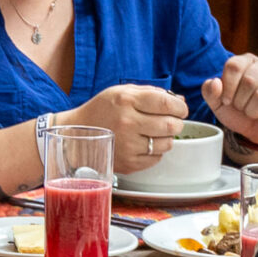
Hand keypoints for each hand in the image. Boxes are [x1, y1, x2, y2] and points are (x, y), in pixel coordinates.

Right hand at [69, 84, 188, 173]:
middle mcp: (127, 123)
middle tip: (173, 121)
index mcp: (126, 100)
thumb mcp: (122, 92)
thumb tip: (180, 100)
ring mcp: (127, 145)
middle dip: (177, 123)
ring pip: (166, 144)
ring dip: (167, 138)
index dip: (180, 107)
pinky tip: (144, 144)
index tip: (181, 109)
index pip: (166, 103)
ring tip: (155, 132)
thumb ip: (152, 93)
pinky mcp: (128, 163)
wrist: (76, 135)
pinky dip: (155, 151)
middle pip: (170, 125)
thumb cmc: (102, 110)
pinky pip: (156, 158)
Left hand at [201, 54, 257, 149]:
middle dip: (241, 102)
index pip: (234, 66)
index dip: (227, 87)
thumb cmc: (238, 112)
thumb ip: (210, 92)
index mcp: (246, 62)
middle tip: (242, 109)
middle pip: (249, 81)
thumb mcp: (218, 104)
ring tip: (254, 113)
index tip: (226, 101)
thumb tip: (215, 82)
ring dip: (254, 111)